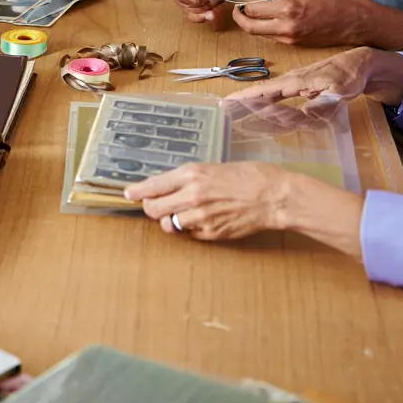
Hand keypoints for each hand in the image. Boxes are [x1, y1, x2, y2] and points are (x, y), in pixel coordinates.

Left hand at [124, 161, 287, 239]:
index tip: (129, 194)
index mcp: (191, 174)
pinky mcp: (211, 234)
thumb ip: (189, 178)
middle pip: (154, 210)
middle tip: (155, 206)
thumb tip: (169, 186)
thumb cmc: (248, 176)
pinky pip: (189, 235)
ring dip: (171, 220)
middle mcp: (192, 196)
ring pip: (170, 225)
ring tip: (183, 213)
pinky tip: (202, 220)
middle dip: (151, 209)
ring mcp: (200, 218)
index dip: (138, 191)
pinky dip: (190, 229)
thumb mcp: (213, 168)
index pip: (153, 186)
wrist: (273, 196)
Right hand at [224, 47, 402, 116]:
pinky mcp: (301, 86)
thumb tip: (304, 113)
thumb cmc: (350, 75)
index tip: (230, 101)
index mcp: (298, 80)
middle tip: (224, 107)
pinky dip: (268, 101)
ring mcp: (296, 83)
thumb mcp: (339, 90)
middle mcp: (293, 80)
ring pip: (270, 93)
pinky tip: (263, 109)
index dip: (248, 96)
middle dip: (243, 98)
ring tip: (236, 108)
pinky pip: (280, 95)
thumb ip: (322, 101)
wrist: (360, 63)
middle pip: (263, 90)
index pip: (268, 89)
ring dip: (253, 100)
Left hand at [232, 0, 362, 46]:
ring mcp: (290, 38)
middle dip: (240, 18)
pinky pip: (272, 37)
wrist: (352, 20)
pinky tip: (270, 18)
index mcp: (287, 8)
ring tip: (255, 11)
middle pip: (250, 28)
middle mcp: (286, 26)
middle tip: (239, 9)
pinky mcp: (294, 45)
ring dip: (253, 23)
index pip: (253, 9)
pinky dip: (266, 28)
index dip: (243, 2)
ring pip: (260, 34)